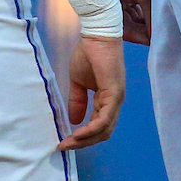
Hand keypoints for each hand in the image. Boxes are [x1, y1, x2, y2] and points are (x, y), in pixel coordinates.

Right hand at [60, 36, 124, 150]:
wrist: (96, 34)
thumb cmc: (88, 53)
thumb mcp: (78, 82)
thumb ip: (77, 101)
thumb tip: (74, 121)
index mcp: (107, 99)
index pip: (98, 126)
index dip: (82, 136)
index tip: (64, 141)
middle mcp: (114, 102)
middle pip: (102, 133)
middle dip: (83, 143)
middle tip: (65, 146)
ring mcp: (116, 99)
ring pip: (104, 130)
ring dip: (86, 139)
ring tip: (69, 142)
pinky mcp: (115, 94)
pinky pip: (105, 119)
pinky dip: (92, 129)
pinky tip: (78, 133)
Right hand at [110, 0, 152, 45]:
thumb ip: (152, 21)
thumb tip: (156, 42)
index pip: (119, 28)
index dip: (138, 37)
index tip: (154, 41)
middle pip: (122, 22)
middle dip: (139, 29)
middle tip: (156, 36)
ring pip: (127, 13)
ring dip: (141, 20)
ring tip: (157, 26)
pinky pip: (129, 4)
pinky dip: (141, 10)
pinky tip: (153, 13)